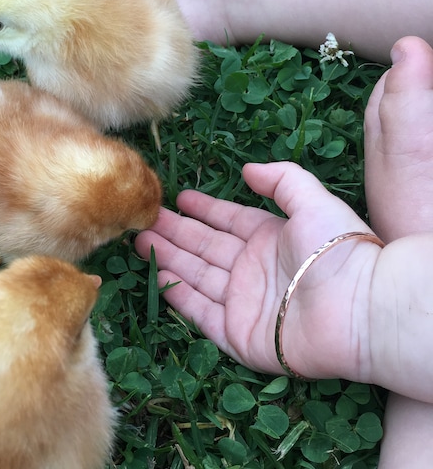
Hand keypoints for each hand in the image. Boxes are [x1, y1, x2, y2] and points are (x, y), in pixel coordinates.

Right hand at [135, 162, 381, 379]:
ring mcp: (244, 302)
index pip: (228, 220)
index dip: (204, 209)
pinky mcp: (238, 334)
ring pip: (197, 275)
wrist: (361, 310)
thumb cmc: (338, 250)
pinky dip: (179, 294)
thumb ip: (281, 179)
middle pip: (205, 246)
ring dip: (169, 258)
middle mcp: (253, 268)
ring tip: (141, 240)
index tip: (179, 198)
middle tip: (146, 218)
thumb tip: (247, 168)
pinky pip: (201, 311)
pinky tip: (159, 274)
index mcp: (270, 237)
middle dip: (176, 232)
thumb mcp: (313, 200)